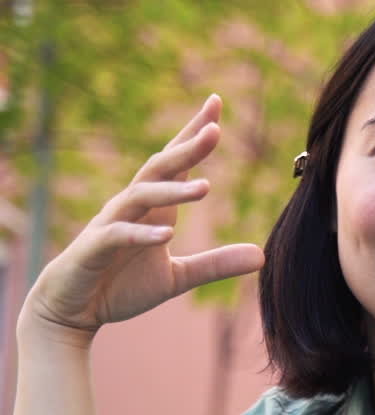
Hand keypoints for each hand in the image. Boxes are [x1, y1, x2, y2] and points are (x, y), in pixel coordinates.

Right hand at [19, 95, 264, 343]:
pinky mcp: (93, 250)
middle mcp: (131, 208)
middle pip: (159, 168)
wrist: (72, 310)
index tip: (216, 103)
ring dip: (172, 190)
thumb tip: (262, 256)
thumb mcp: (177, 278)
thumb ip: (216, 265)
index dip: (193, 134)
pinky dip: (141, 234)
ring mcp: (110, 225)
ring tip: (206, 187)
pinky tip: (166, 235)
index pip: (174, 162)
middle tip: (215, 129)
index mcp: (153, 209)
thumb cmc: (120, 285)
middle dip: (186, 148)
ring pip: (140, 196)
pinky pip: (117, 235)